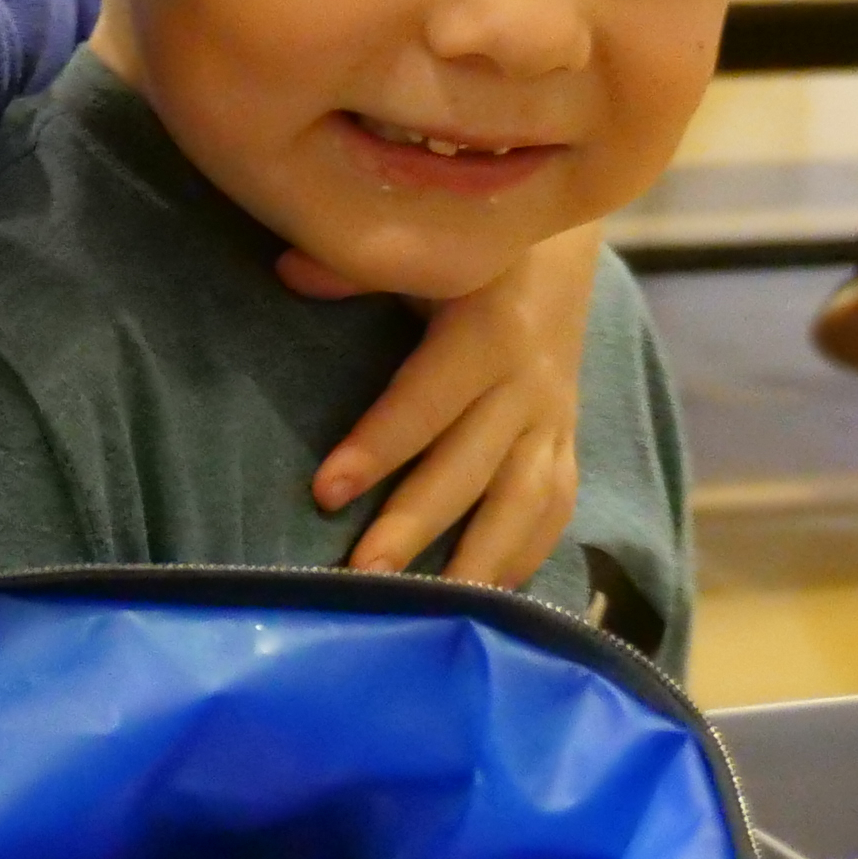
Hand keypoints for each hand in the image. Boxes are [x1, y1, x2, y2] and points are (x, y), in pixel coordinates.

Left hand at [293, 223, 598, 587]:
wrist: (563, 244)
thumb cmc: (470, 251)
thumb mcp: (426, 249)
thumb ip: (357, 266)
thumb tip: (289, 271)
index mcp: (488, 334)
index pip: (427, 402)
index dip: (378, 447)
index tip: (324, 492)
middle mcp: (528, 386)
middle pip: (470, 468)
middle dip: (414, 527)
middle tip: (361, 578)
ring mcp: (555, 421)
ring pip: (521, 503)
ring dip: (476, 562)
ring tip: (431, 614)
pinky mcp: (568, 443)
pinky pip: (554, 508)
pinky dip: (525, 555)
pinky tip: (490, 599)